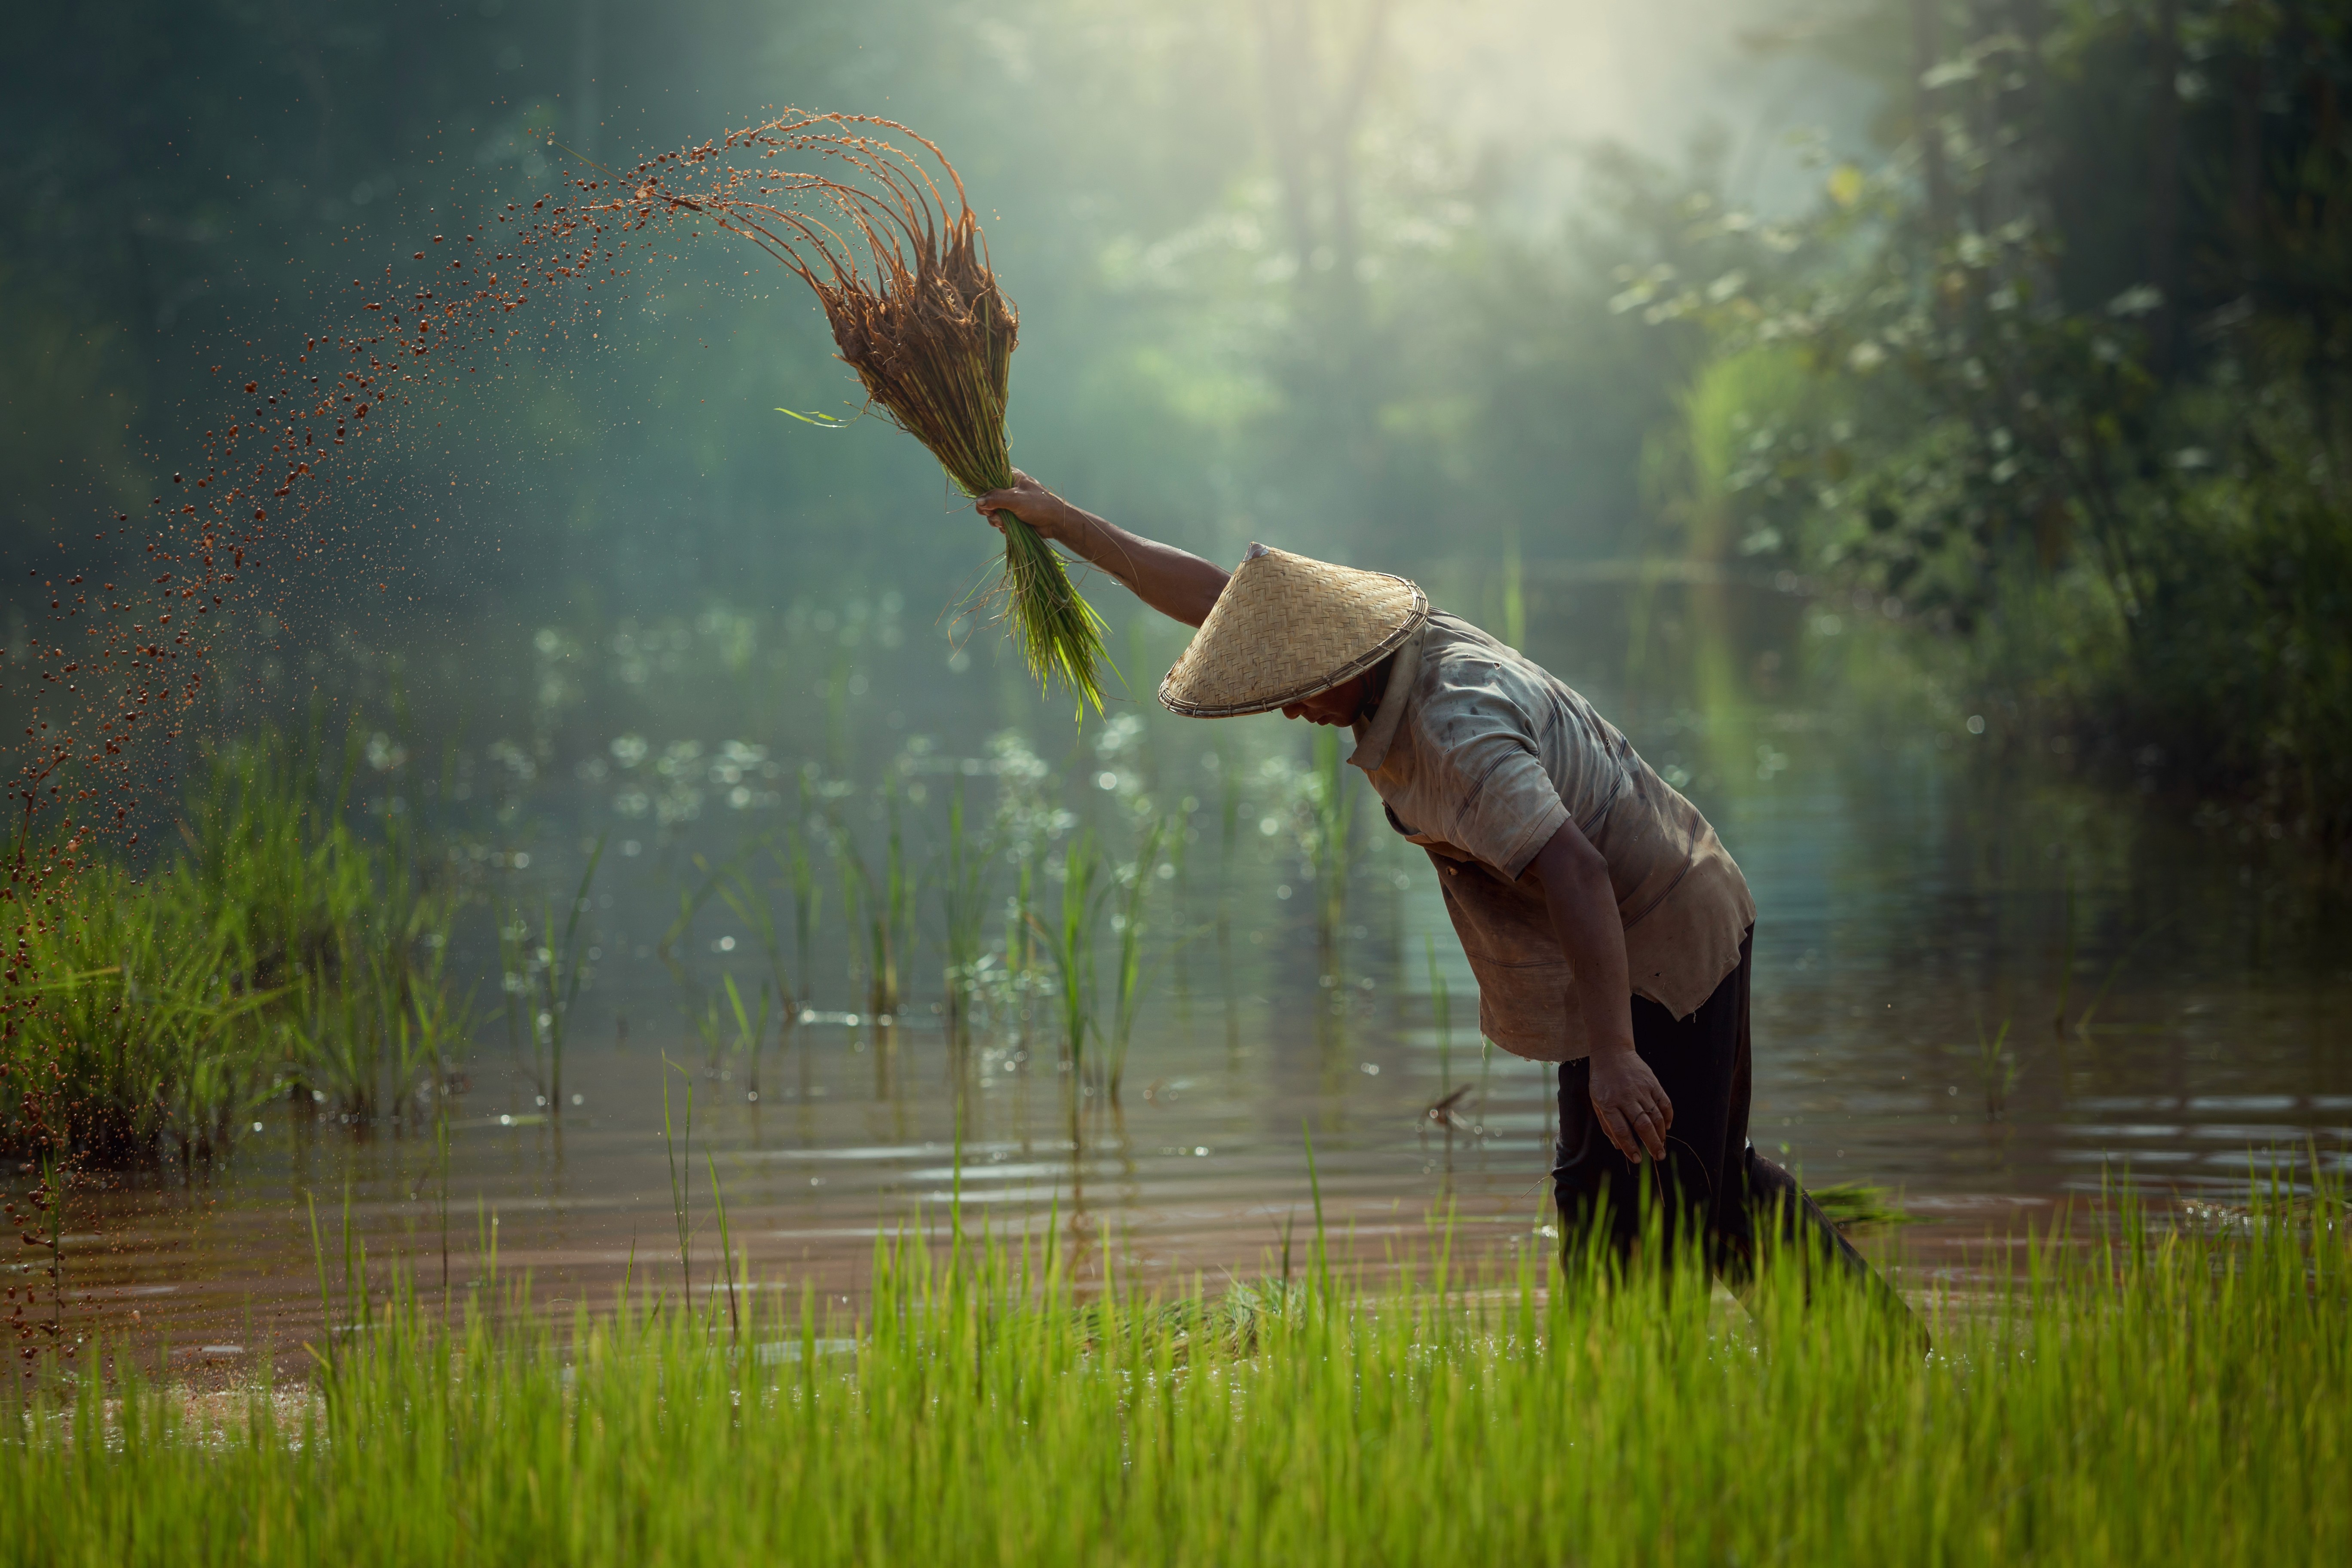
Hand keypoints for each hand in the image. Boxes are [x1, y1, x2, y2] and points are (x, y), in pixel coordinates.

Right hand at [973, 470, 1076, 545]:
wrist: (1055, 522)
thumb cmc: (1039, 505)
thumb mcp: (1016, 499)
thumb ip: (996, 498)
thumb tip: (979, 502)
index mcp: (1011, 477)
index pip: (989, 477)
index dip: (983, 489)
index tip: (984, 500)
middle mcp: (1009, 489)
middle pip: (987, 497)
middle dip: (989, 509)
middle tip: (993, 514)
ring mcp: (1010, 503)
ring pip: (992, 511)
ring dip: (995, 519)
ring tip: (1004, 523)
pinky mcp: (1012, 516)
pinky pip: (999, 520)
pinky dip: (1002, 525)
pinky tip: (1008, 528)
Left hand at [1586, 1044, 1671, 1162]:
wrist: (1612, 1053)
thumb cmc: (1602, 1081)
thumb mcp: (1597, 1102)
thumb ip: (1607, 1125)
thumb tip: (1619, 1147)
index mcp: (1609, 1103)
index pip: (1621, 1130)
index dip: (1630, 1146)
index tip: (1637, 1159)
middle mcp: (1626, 1097)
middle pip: (1642, 1125)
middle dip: (1652, 1144)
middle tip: (1658, 1157)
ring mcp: (1641, 1089)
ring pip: (1655, 1116)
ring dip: (1661, 1134)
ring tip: (1662, 1145)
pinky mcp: (1652, 1082)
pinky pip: (1664, 1103)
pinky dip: (1668, 1116)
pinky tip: (1666, 1127)